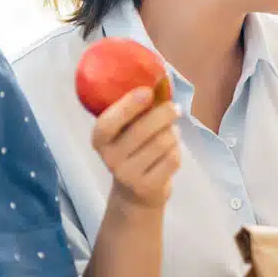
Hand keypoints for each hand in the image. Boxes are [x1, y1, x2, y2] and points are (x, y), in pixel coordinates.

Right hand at [91, 86, 181, 210]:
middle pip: (143, 129)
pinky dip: (178, 150)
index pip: (109, 123)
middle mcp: (110, 158)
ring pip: (163, 142)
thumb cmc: (133, 150)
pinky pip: (172, 159)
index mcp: (99, 139)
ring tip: (171, 133)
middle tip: (174, 109)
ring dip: (173, 133)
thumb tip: (157, 84)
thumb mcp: (125, 131)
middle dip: (164, 113)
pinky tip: (172, 151)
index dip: (128, 105)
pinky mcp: (148, 187)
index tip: (147, 92)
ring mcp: (128, 175)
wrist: (135, 193)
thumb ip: (134, 111)